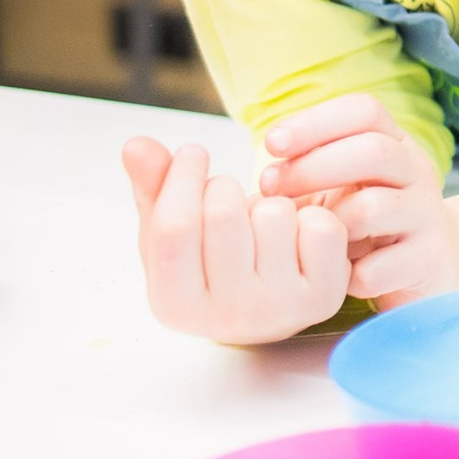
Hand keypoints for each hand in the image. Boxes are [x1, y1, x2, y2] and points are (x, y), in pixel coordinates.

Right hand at [122, 136, 349, 342]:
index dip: (182, 177)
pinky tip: (299, 235)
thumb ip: (152, 189)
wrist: (270, 308)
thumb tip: (135, 143)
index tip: (193, 152)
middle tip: (227, 193)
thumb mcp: (171, 235)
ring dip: (270, 202)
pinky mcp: (323, 298)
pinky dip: (312, 216)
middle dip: (224, 187)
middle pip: (223, 215)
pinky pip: (320, 227)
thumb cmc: (211, 262)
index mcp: (174, 305)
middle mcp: (225, 315)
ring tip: (262, 224)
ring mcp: (277, 310)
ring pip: (274, 214)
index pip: (174, 227)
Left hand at [256, 94, 455, 305]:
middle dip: (312, 167)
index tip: (272, 144)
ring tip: (308, 240)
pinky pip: (377, 267)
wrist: (434, 264)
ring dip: (327, 223)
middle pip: (373, 151)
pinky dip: (346, 275)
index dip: (315, 122)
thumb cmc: (371, 223)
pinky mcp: (428, 259)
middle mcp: (418, 172)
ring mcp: (427, 215)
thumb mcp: (346, 186)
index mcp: (397, 145)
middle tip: (270, 188)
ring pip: (373, 207)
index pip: (364, 111)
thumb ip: (310, 171)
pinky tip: (337, 278)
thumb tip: (264, 179)